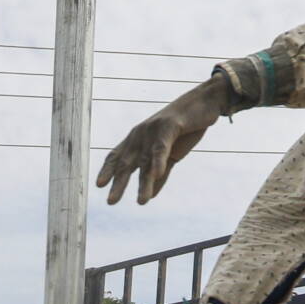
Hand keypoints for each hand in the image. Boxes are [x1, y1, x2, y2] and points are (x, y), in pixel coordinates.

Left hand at [96, 76, 230, 205]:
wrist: (205, 102)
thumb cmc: (185, 128)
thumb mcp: (171, 154)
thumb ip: (160, 173)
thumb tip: (150, 195)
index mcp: (137, 139)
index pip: (117, 156)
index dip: (108, 170)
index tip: (99, 184)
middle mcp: (140, 135)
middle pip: (127, 162)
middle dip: (118, 182)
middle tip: (110, 202)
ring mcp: (153, 131)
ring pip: (146, 162)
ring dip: (144, 184)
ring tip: (141, 202)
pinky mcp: (169, 127)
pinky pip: (161, 148)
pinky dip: (158, 162)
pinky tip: (156, 175)